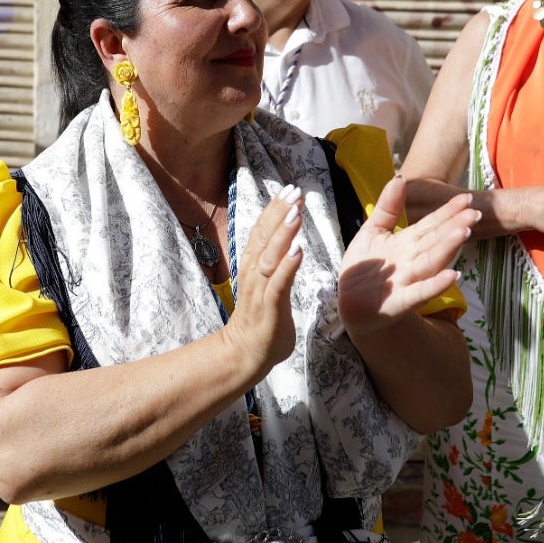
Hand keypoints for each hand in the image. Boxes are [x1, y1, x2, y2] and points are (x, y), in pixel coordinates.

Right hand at [219, 184, 304, 379]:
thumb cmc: (262, 318)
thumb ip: (276, 263)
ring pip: (270, 256)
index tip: (289, 189)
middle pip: (264, 236)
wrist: (245, 353)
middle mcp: (254, 272)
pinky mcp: (269, 307)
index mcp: (253, 264)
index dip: (274, 209)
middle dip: (279, 212)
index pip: (262, 230)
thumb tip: (288, 242)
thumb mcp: (268, 283)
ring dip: (283, 233)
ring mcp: (260, 290)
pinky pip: (278, 283)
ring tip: (296, 213)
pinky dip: (288, 266)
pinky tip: (298, 250)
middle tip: (295, 192)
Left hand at [339, 176, 474, 338]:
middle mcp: (413, 260)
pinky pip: (419, 292)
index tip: (466, 198)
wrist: (350, 303)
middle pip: (436, 240)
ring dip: (447, 248)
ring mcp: (408, 281)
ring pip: (431, 262)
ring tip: (463, 233)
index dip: (448, 211)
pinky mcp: (399, 302)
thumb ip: (389, 206)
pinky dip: (434, 285)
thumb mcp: (373, 230)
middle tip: (475, 212)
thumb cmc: (367, 266)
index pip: (432, 224)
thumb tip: (401, 177)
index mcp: (408, 242)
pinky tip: (452, 276)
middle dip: (454, 226)